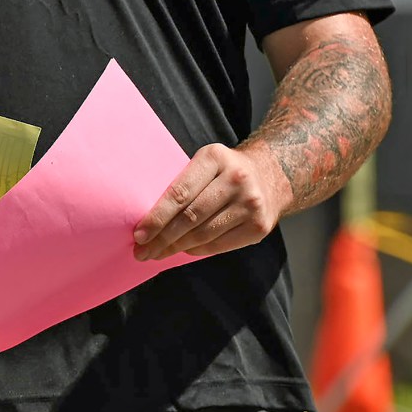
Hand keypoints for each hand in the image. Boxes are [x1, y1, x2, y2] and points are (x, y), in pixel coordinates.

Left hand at [134, 141, 290, 259]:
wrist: (273, 175)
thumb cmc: (223, 171)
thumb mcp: (204, 162)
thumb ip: (182, 182)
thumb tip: (147, 219)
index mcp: (214, 158)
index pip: (179, 193)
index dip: (157, 217)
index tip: (138, 234)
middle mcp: (236, 180)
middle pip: (190, 217)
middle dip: (162, 237)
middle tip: (141, 251)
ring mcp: (251, 205)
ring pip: (204, 234)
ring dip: (175, 248)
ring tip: (156, 254)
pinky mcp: (259, 227)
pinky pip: (220, 245)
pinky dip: (196, 250)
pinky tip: (181, 251)